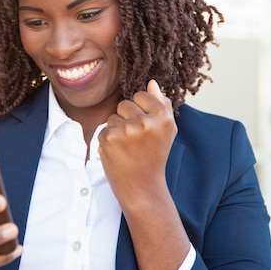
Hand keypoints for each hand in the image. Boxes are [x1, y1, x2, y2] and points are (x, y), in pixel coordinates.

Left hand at [98, 80, 188, 269]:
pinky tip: (119, 153)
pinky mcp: (109, 138)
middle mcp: (145, 122)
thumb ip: (161, 104)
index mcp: (163, 117)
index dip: (141, 110)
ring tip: (128, 147)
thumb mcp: (166, 130)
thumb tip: (152, 82)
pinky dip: (108, 140)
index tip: (146, 127)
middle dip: (127, 119)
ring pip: (113, 116)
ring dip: (117, 129)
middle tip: (136, 140)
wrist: (142, 187)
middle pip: (125, 104)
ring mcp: (126, 131)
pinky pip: (104, 128)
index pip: (141, 94)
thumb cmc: (154, 156)